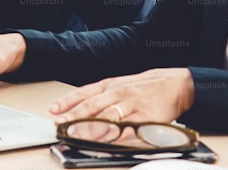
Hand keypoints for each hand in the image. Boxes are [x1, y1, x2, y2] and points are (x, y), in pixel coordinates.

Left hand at [48, 68, 194, 123]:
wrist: (174, 84)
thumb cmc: (142, 87)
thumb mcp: (118, 85)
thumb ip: (98, 97)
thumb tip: (75, 109)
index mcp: (109, 85)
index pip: (84, 93)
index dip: (68, 102)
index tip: (54, 112)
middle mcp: (119, 93)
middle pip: (92, 107)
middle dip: (74, 117)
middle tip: (61, 126)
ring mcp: (132, 105)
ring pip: (108, 118)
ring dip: (90, 129)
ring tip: (77, 137)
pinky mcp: (146, 117)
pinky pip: (129, 129)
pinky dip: (117, 137)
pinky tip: (106, 143)